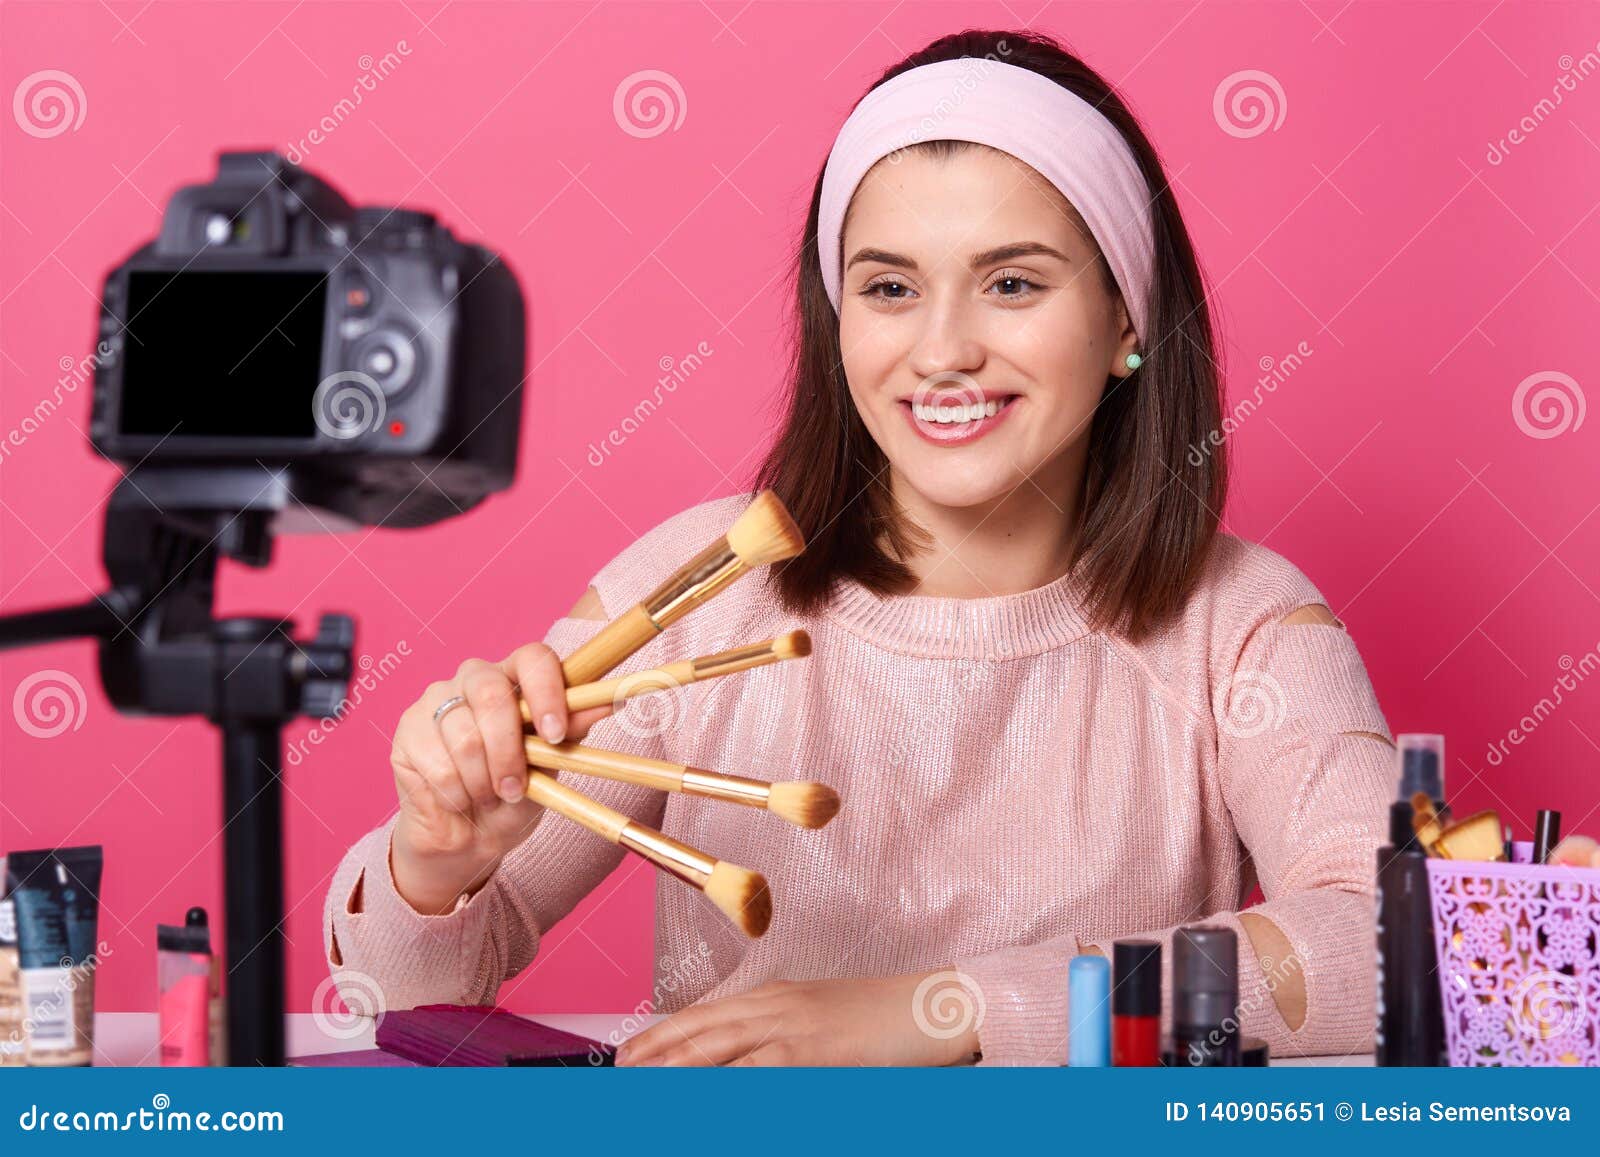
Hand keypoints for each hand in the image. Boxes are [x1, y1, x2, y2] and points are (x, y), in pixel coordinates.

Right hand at [389, 641, 614, 912]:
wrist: (468, 838)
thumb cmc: (513, 796)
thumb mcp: (549, 768)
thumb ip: (570, 733)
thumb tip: (609, 703)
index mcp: (517, 678)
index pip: (533, 658)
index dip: (546, 691)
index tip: (555, 736)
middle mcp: (474, 678)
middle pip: (491, 693)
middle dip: (508, 750)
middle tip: (515, 788)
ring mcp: (436, 699)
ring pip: (464, 736)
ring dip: (482, 780)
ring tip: (489, 797)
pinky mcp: (408, 729)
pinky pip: (437, 761)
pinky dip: (456, 792)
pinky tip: (460, 799)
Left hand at [613, 973, 981, 1066]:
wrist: (937, 1006)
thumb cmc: (888, 1022)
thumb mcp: (827, 1029)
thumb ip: (785, 1046)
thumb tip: (751, 1067)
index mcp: (777, 997)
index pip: (705, 1015)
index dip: (663, 1034)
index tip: (630, 1055)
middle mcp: (776, 1004)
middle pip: (699, 1028)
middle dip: (653, 1051)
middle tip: (616, 1074)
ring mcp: (793, 1023)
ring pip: (716, 1046)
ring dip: (673, 1067)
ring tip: (637, 1085)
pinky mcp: (813, 1047)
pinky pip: (756, 1068)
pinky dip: (725, 1080)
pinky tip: (699, 1092)